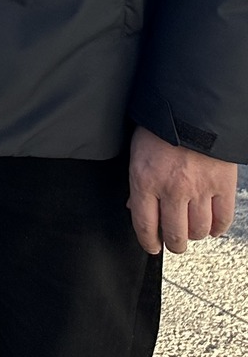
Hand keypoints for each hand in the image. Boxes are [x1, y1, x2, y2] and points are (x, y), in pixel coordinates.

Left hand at [129, 125, 238, 253]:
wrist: (192, 109)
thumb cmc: (160, 128)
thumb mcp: (137, 153)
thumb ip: (137, 183)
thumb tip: (134, 207)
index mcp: (145, 181)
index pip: (144, 224)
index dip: (148, 242)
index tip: (152, 247)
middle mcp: (172, 190)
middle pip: (175, 234)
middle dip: (174, 244)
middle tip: (174, 243)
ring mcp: (199, 190)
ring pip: (199, 231)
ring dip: (195, 236)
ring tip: (192, 232)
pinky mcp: (222, 186)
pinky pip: (223, 219)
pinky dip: (218, 228)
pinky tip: (212, 227)